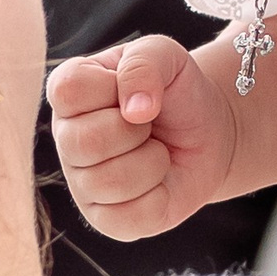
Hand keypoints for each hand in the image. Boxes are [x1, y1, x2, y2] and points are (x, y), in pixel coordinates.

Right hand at [45, 33, 235, 239]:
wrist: (210, 132)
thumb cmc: (177, 91)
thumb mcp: (166, 55)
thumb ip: (144, 63)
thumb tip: (134, 109)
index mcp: (69, 92)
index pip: (69, 91)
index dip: (112, 89)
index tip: (133, 89)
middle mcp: (66, 139)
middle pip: (83, 143)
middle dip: (135, 131)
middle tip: (149, 124)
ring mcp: (82, 183)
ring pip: (108, 182)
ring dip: (152, 162)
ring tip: (156, 150)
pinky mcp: (105, 220)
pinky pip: (128, 217)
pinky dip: (158, 197)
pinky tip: (158, 181)